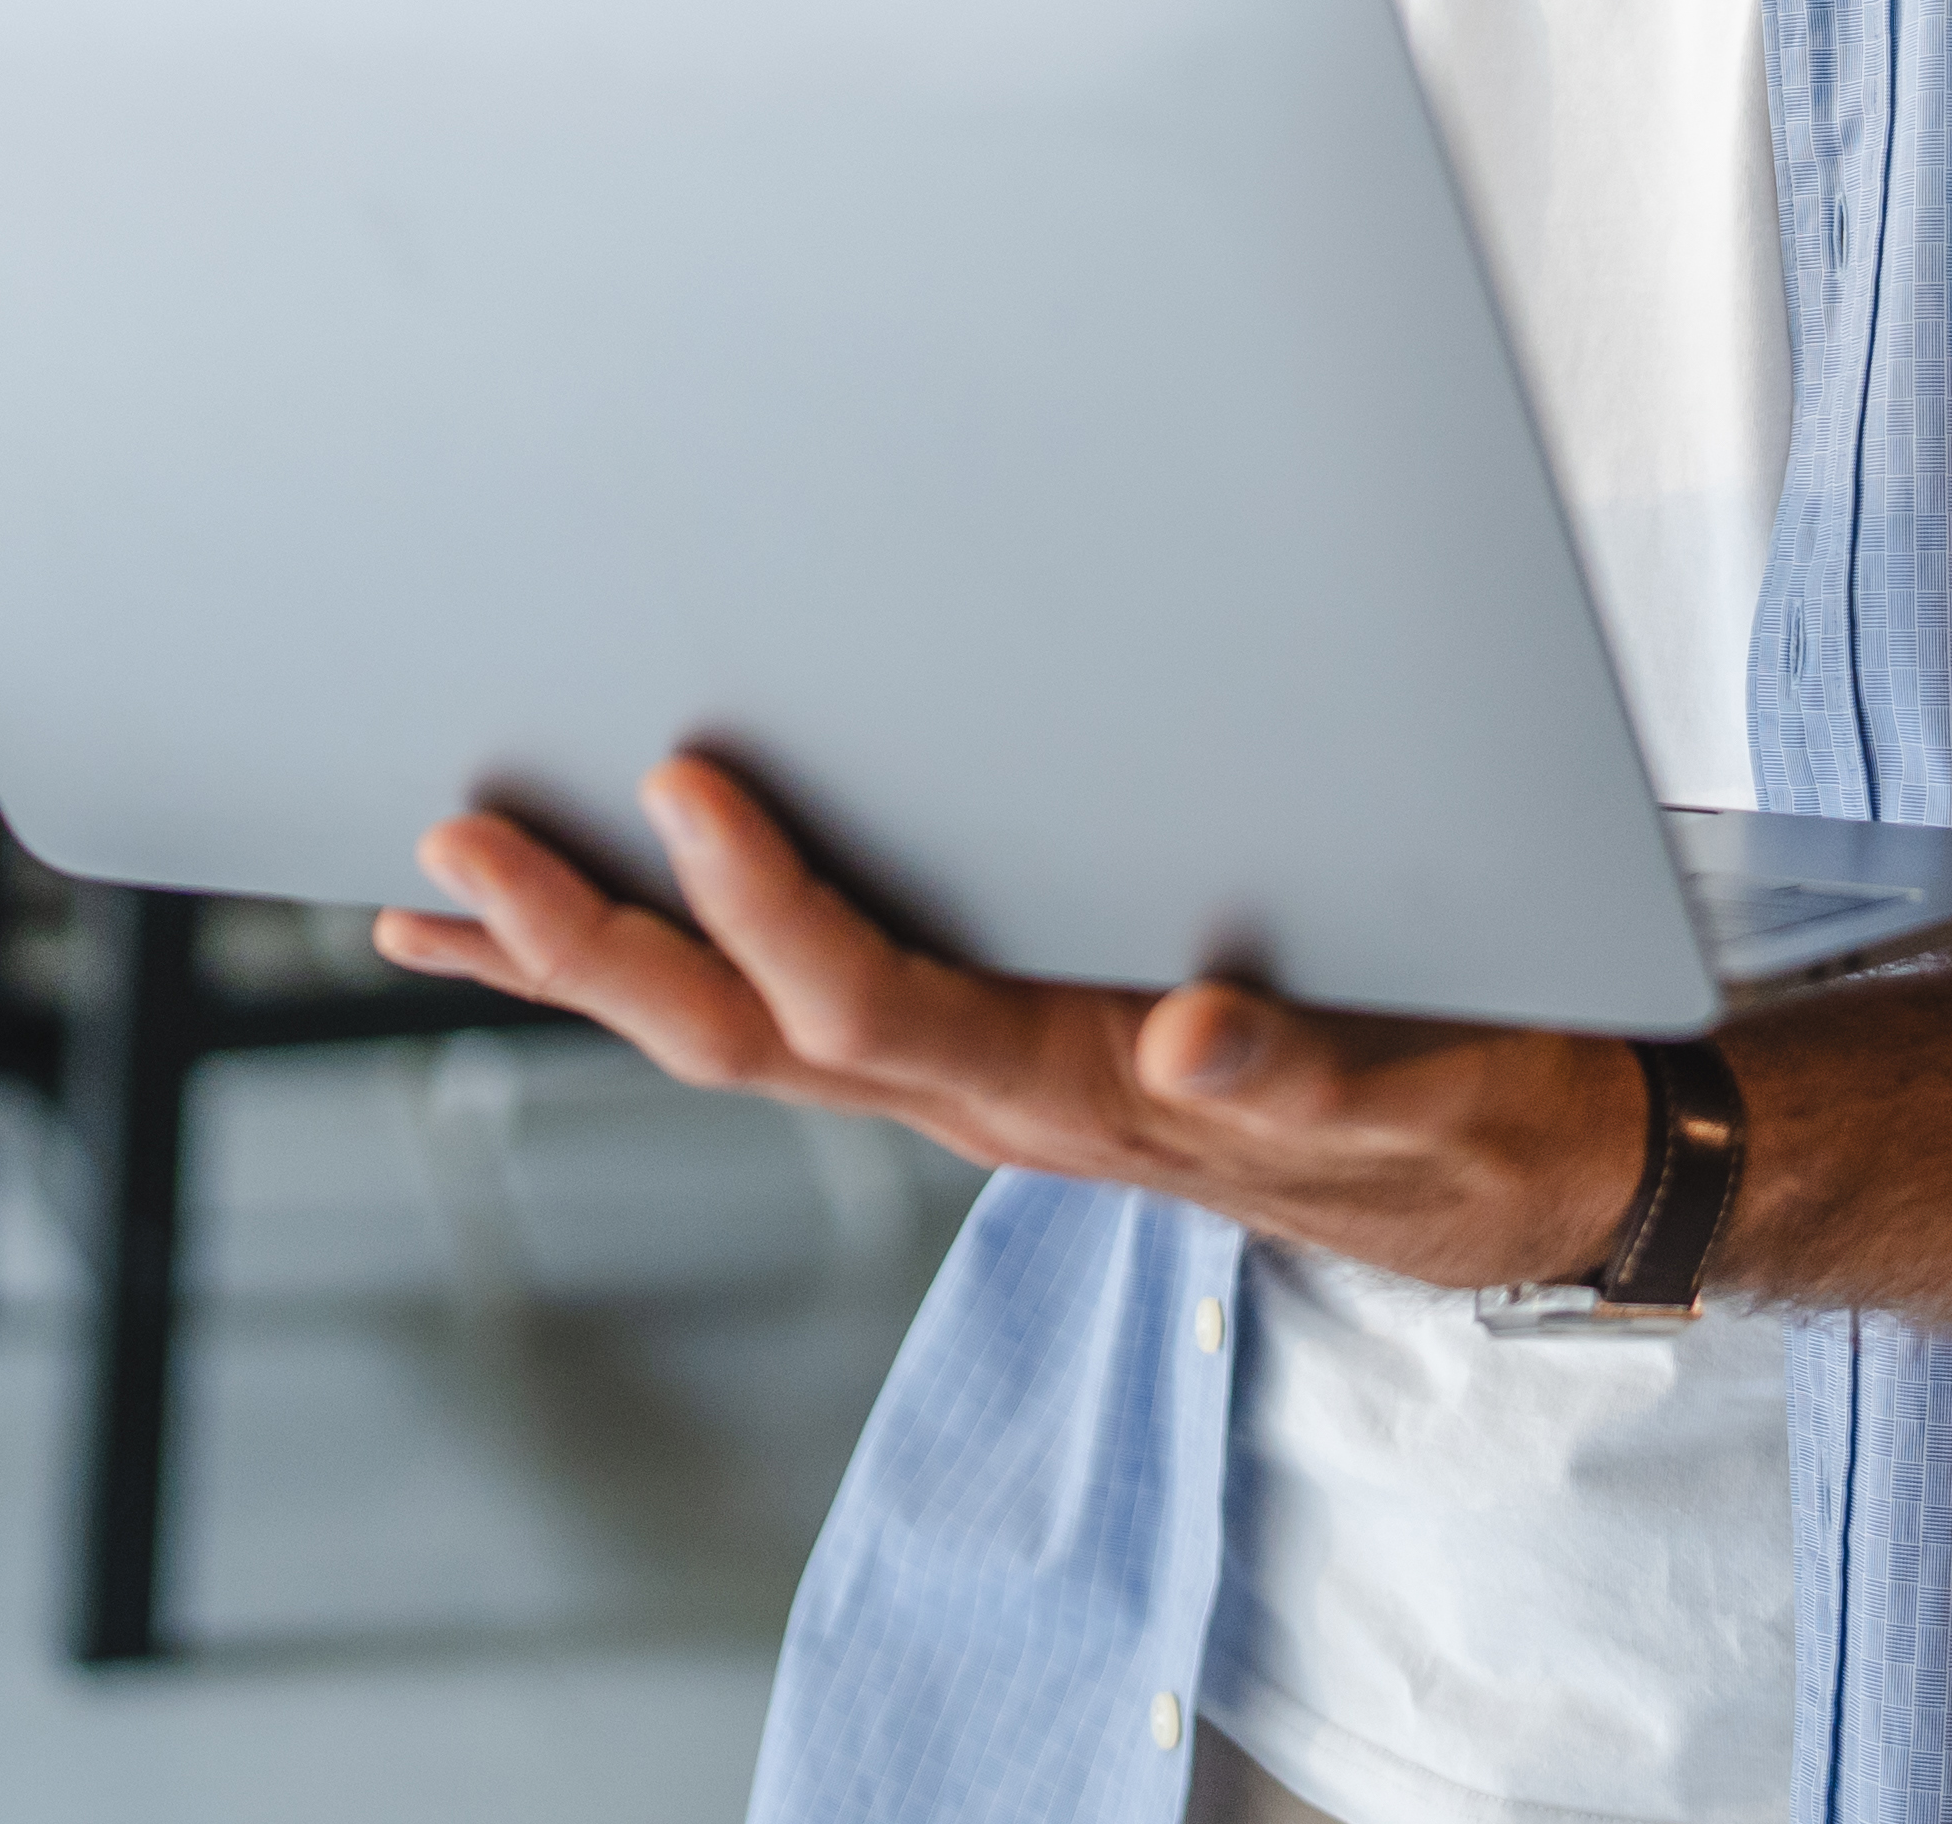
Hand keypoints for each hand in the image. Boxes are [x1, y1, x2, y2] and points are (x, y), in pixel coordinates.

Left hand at [374, 754, 1648, 1292]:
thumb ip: (1304, 1067)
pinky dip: (668, 979)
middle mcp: (997, 1094)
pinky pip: (793, 1026)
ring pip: (744, 1038)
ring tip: (450, 893)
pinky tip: (582, 940)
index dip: (770, 902)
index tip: (683, 781)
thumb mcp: (1408, 1085)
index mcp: (1081, 1084)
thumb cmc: (1452, 1101)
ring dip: (589, 966)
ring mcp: (979, 1087)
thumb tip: (1200, 1027)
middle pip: (753, 1037)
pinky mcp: (991, 1061)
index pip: (881, 1000)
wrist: (1500, 1171)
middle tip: (458, 849)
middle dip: (593, 945)